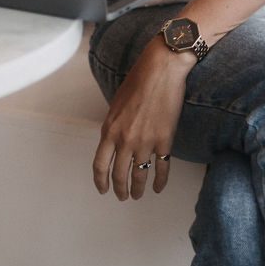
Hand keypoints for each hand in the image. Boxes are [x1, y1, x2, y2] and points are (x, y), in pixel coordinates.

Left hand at [93, 38, 193, 200]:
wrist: (162, 69)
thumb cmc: (139, 79)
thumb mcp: (116, 103)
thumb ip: (114, 125)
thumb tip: (114, 141)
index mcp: (110, 129)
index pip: (100, 165)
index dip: (100, 181)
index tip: (103, 190)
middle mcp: (125, 140)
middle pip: (119, 175)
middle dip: (120, 189)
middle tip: (122, 196)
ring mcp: (145, 142)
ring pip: (140, 175)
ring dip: (138, 189)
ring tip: (138, 195)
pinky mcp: (165, 140)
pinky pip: (162, 168)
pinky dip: (160, 181)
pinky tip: (159, 187)